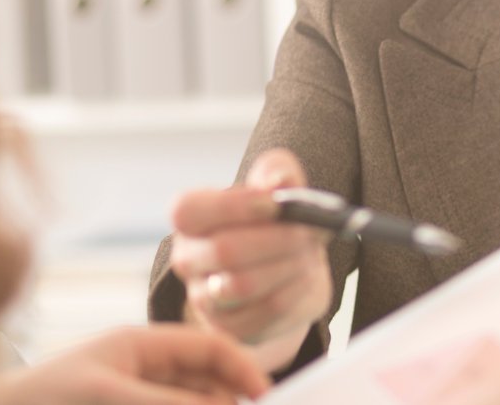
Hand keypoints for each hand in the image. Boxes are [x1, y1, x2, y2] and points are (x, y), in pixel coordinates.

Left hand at [0, 325, 268, 404]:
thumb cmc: (38, 400)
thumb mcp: (115, 396)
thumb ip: (175, 402)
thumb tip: (228, 404)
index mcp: (140, 346)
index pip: (209, 348)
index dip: (243, 369)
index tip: (268, 396)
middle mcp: (140, 372)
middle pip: (204, 384)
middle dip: (228, 399)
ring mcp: (132, 399)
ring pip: (188, 403)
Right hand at [169, 149, 332, 369]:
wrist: (290, 267)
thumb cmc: (277, 219)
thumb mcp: (278, 184)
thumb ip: (277, 171)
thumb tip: (278, 183)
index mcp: (191, 219)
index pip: (189, 211)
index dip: (234, 206)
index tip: (276, 203)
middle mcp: (188, 260)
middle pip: (224, 250)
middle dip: (277, 238)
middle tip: (311, 230)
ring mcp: (206, 299)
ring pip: (244, 284)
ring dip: (289, 264)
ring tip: (310, 252)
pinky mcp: (232, 328)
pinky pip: (267, 309)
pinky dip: (296, 290)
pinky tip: (306, 275)